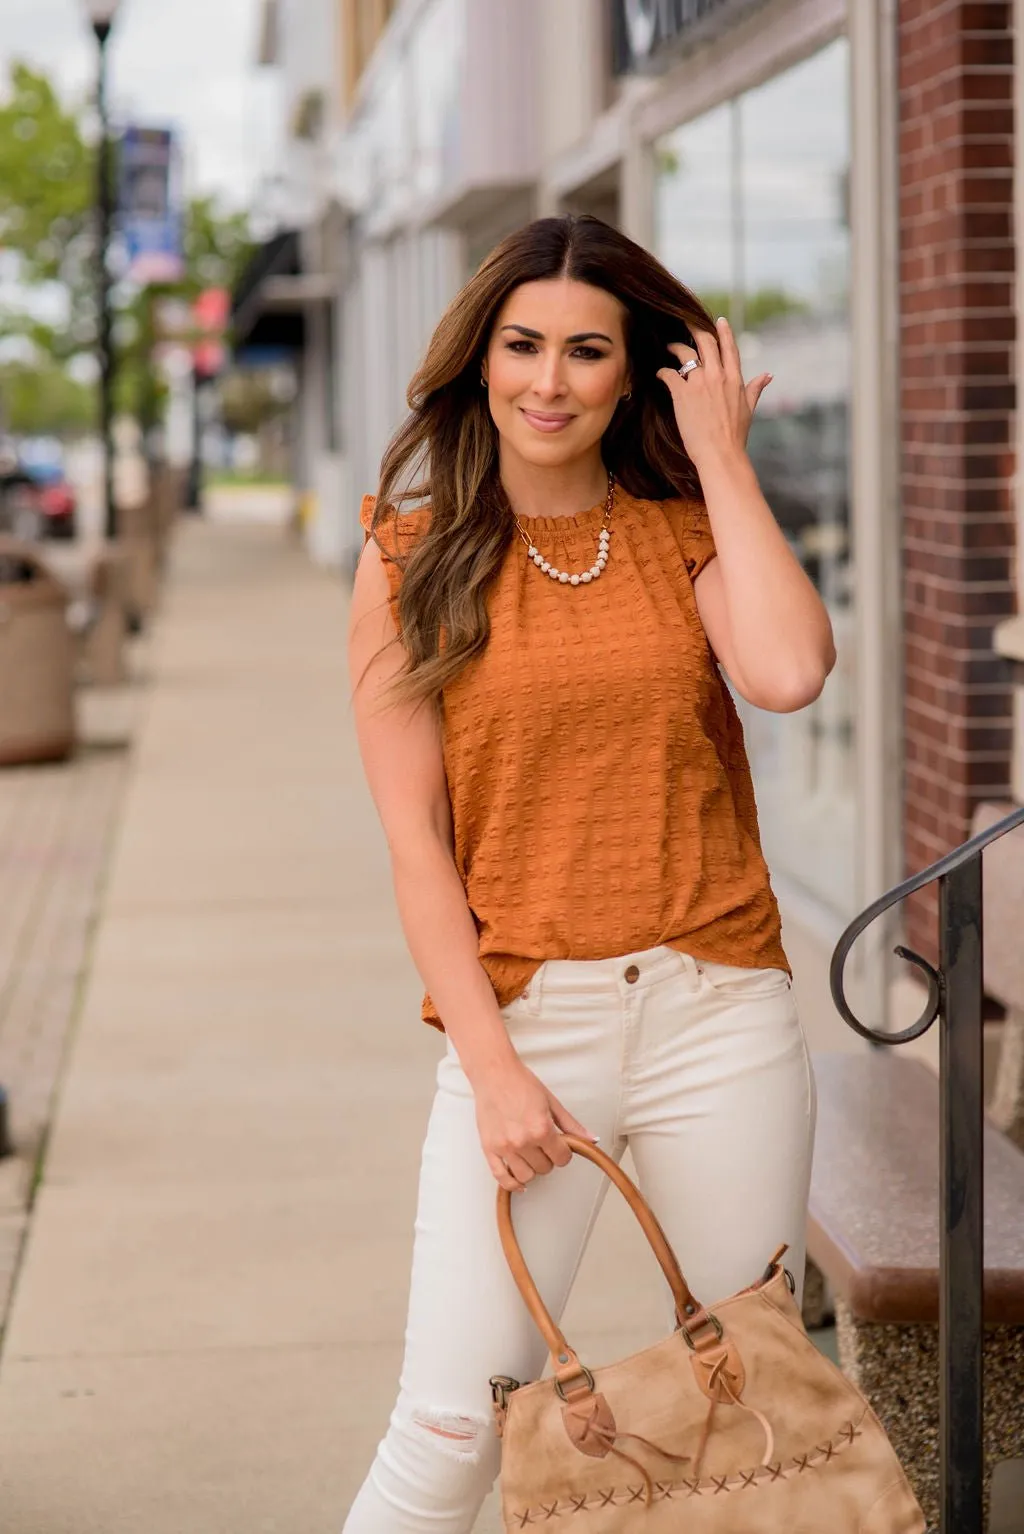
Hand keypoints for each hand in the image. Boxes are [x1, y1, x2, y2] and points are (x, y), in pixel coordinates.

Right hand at [473, 1059, 596, 1192]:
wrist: (494, 1073)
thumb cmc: (521, 1083)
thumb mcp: (551, 1102)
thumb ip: (571, 1124)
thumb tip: (590, 1139)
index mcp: (541, 1128)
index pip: (562, 1158)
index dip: (564, 1153)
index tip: (561, 1147)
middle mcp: (523, 1141)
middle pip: (545, 1168)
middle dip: (548, 1158)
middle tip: (544, 1146)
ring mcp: (504, 1147)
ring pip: (526, 1176)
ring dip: (532, 1169)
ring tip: (531, 1155)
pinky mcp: (489, 1148)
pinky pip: (501, 1177)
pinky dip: (512, 1183)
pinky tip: (518, 1181)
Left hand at [656, 316, 770, 468]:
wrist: (720, 454)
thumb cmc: (735, 435)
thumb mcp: (749, 409)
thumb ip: (755, 389)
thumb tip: (768, 375)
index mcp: (735, 379)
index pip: (729, 347)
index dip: (724, 331)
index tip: (718, 320)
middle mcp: (717, 376)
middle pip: (706, 342)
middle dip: (694, 328)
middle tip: (684, 321)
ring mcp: (699, 383)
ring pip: (685, 353)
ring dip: (675, 347)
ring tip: (669, 347)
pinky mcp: (682, 394)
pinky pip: (669, 374)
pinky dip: (663, 372)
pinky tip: (660, 373)